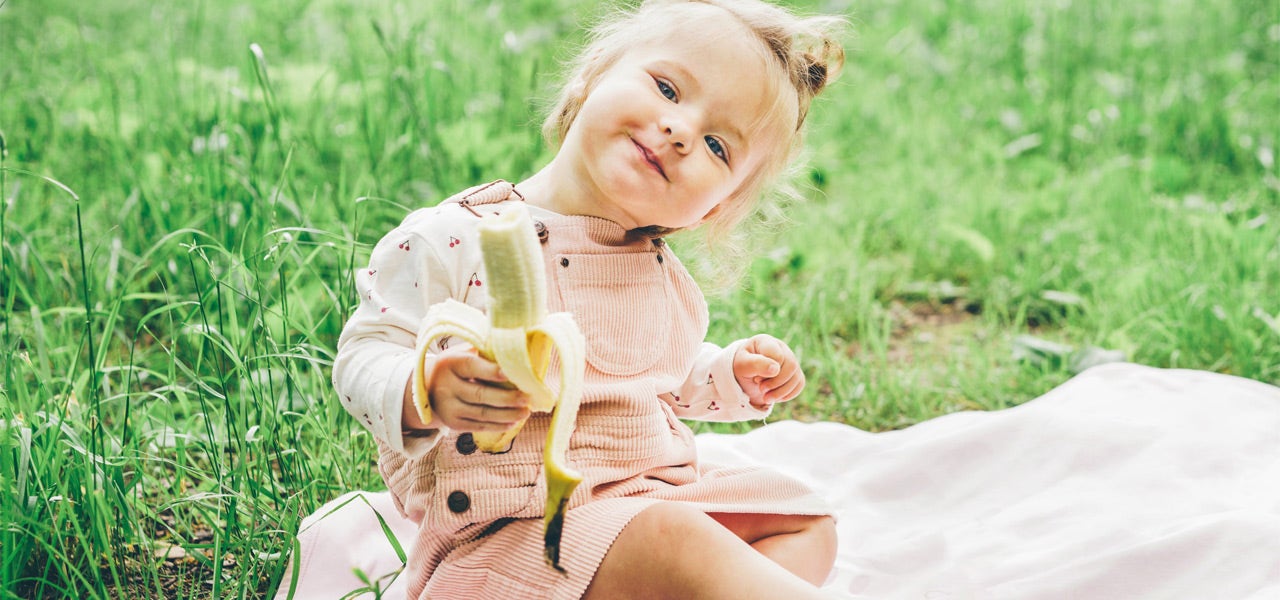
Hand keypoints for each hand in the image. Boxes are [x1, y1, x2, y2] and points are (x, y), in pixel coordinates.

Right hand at [403, 347, 530, 431]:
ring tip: (526, 412)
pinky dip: (498, 425)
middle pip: (480, 394)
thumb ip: (484, 351)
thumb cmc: (456, 366)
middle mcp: (446, 386)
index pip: (471, 366)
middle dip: (507, 398)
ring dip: (507, 414)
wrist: (427, 387)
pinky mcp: (453, 423)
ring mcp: (448, 407)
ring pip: (482, 414)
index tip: (511, 373)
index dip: (491, 371)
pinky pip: (479, 426)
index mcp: (450, 363)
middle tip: (528, 398)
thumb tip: (516, 349)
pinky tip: (513, 421)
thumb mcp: (462, 353)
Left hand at [733, 334, 805, 407]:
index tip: (755, 378)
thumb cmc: (742, 367)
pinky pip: (799, 385)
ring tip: (766, 397)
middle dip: (776, 383)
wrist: (744, 376)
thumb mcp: (742, 365)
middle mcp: (782, 348)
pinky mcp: (795, 373)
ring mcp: (790, 360)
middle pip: (791, 365)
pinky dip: (787, 395)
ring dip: (780, 392)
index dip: (768, 371)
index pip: (778, 355)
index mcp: (766, 342)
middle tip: (761, 389)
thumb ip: (755, 364)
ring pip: (796, 377)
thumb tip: (775, 369)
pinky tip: (774, 396)